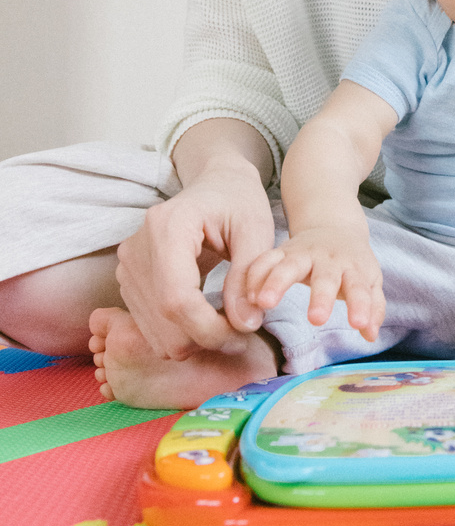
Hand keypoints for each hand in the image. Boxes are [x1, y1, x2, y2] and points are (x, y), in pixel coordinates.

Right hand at [115, 158, 275, 360]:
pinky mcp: (128, 282)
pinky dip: (182, 334)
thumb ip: (250, 275)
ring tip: (229, 322)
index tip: (244, 335)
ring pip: (156, 333)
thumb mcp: (256, 230)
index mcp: (168, 227)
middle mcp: (137, 248)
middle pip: (164, 321)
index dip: (210, 330)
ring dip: (195, 340)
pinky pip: (152, 328)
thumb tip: (245, 324)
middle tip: (244, 331)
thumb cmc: (238, 201)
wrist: (214, 185)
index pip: (178, 299)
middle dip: (207, 339)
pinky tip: (208, 317)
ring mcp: (127, 267)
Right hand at [245, 225, 384, 342]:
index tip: (359, 325)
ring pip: (289, 265)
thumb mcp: (370, 281)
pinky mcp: (281, 251)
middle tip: (317, 319)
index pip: (359, 287)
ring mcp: (303, 253)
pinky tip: (247, 296)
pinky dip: (254, 275)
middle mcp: (328, 259)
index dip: (360, 305)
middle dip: (321, 297)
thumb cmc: (352, 263)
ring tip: (265, 303)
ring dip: (276, 282)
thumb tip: (371, 335)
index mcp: (353, 268)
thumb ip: (373, 307)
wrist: (333, 228)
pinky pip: (264, 260)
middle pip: (325, 277)